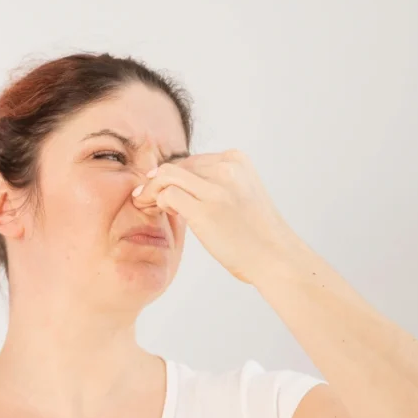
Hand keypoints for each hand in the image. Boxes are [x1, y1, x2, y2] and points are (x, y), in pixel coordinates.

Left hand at [131, 149, 303, 283]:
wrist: (274, 256)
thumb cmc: (256, 233)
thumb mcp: (241, 195)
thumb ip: (217, 183)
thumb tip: (182, 182)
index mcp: (236, 160)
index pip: (191, 161)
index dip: (172, 176)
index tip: (160, 190)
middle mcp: (226, 168)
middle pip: (177, 166)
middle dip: (156, 181)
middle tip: (143, 197)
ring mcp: (216, 188)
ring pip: (166, 176)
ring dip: (151, 190)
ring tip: (143, 204)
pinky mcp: (205, 208)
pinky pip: (168, 194)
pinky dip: (158, 201)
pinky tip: (160, 212)